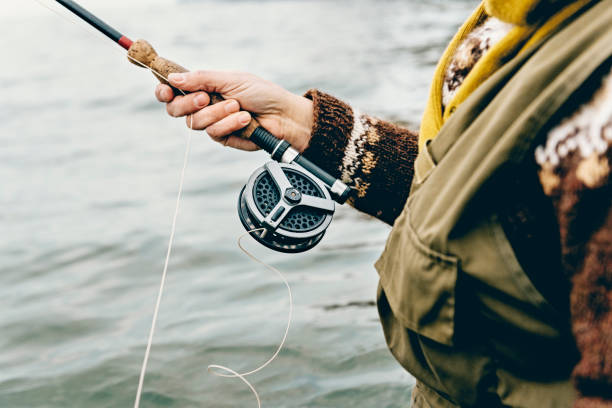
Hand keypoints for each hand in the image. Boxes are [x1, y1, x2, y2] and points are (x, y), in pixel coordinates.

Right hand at [155, 71, 313, 151]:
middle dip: (188, 103)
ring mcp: (212, 122)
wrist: (283, 115)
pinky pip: (214, 132)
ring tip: (238, 106)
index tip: (165, 90)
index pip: (173, 90)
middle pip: (176, 109)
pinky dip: (229, 124)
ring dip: (217, 113)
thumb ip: (202, 79)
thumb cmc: (261, 93)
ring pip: (194, 122)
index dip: (164, 90)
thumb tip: (173, 78)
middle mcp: (204, 105)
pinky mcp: (222, 137)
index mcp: (203, 86)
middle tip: (206, 98)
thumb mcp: (231, 79)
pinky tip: (244, 119)